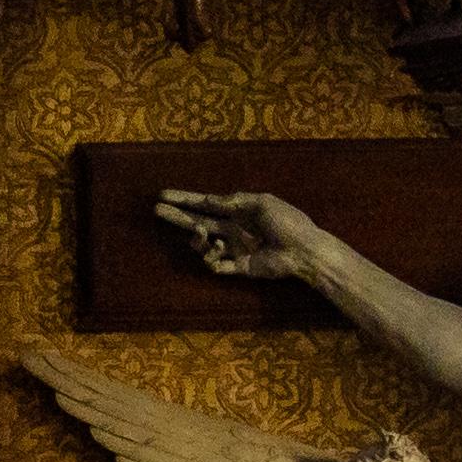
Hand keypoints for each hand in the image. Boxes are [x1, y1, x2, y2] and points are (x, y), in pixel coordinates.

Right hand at [156, 189, 321, 282]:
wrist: (304, 250)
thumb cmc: (288, 222)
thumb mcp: (261, 203)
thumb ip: (234, 201)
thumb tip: (208, 199)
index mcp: (238, 211)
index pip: (205, 204)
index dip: (185, 199)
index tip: (163, 194)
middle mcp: (233, 229)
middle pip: (197, 222)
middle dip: (177, 216)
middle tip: (157, 210)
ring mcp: (234, 248)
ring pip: (202, 245)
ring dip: (197, 239)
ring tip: (202, 232)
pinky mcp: (238, 266)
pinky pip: (215, 266)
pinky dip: (211, 259)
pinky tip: (217, 250)